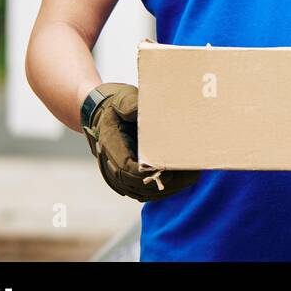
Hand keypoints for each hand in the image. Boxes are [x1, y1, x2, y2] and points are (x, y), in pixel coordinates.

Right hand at [82, 83, 200, 201]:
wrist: (100, 115)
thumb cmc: (116, 106)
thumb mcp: (122, 98)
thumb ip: (129, 104)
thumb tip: (137, 110)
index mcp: (110, 144)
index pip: (126, 167)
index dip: (147, 172)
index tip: (169, 167)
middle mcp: (110, 164)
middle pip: (136, 184)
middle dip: (164, 181)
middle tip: (190, 173)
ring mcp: (117, 175)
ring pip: (141, 192)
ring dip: (165, 188)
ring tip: (191, 177)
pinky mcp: (126, 179)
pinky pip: (143, 192)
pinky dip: (162, 190)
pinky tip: (182, 181)